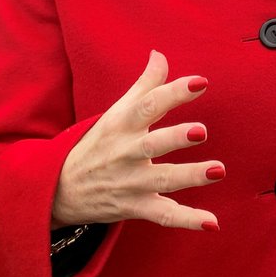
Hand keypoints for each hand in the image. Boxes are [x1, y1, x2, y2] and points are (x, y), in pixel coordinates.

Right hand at [51, 50, 222, 231]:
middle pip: (152, 144)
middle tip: (201, 131)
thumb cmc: (98, 143)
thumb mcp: (116, 112)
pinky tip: (212, 222)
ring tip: (218, 170)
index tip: (201, 82)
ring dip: (190, 176)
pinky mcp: (135, 207)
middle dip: (175, 138)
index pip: (148, 105)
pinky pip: (163, 215)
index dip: (174, 92)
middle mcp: (126, 153)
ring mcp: (131, 182)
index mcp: (122, 125)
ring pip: (162, 180)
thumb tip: (160, 53)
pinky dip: (187, 220)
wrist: (57, 190)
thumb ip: (145, 85)